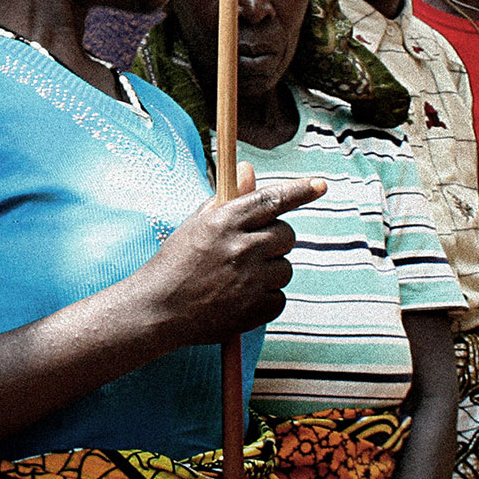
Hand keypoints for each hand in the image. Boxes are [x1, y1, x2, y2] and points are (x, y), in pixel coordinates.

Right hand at [140, 162, 323, 345]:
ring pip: (286, 267)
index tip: (319, 185)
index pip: (271, 199)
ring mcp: (250, 280)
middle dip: (276, 240)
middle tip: (251, 249)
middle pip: (286, 234)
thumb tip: (248, 169)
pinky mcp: (255, 309)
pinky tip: (239, 298)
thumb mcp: (196, 224)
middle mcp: (241, 247)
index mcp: (224, 221)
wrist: (158, 309)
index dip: (299, 191)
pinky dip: (265, 298)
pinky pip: (280, 297)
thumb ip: (228, 198)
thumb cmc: (176, 263)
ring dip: (270, 271)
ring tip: (238, 278)